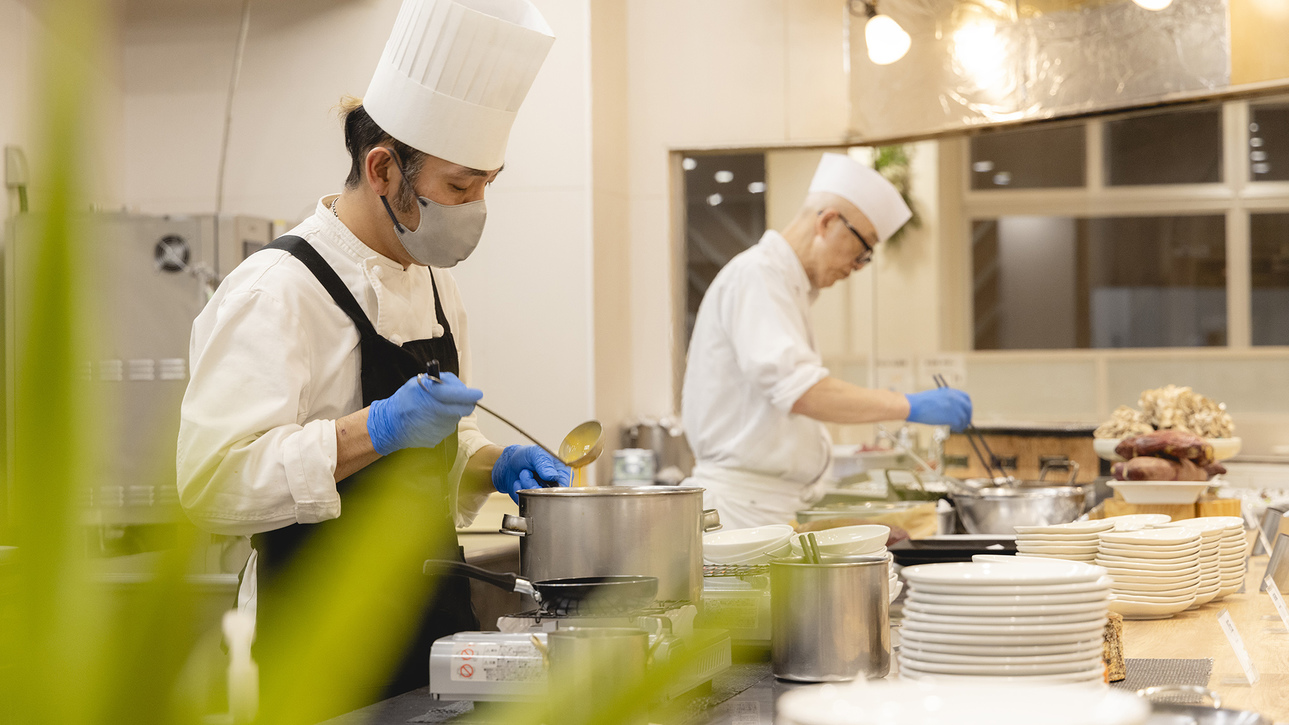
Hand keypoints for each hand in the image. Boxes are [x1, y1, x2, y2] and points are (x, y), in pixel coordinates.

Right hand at [366, 372, 481, 454]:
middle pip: (464, 409)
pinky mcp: (436, 439)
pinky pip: (446, 428)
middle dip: (464, 403)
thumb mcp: (420, 382)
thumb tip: (462, 387)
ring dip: (451, 412)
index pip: (462, 396)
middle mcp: (438, 414)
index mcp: (434, 397)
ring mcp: (438, 429)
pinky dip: (442, 423)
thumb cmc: (405, 399)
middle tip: (459, 399)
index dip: (472, 395)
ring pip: (456, 419)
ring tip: (435, 408)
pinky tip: (430, 419)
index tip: (478, 393)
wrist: (389, 423)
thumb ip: (441, 382)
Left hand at [492, 445, 571, 502]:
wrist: (509, 462)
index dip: (551, 486)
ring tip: (523, 474)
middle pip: (548, 496)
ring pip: (535, 499)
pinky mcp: (531, 500)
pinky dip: (518, 491)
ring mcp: (543, 495)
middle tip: (527, 472)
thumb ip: (545, 463)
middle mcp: (554, 486)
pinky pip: (525, 501)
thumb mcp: (536, 453)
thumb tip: (552, 476)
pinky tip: (519, 482)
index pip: (564, 489)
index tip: (541, 477)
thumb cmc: (526, 456)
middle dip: (533, 484)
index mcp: (562, 474)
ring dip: (525, 485)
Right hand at [905, 388, 971, 431]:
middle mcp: (955, 398)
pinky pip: (959, 424)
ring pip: (964, 418)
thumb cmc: (920, 402)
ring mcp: (954, 408)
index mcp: (951, 392)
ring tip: (958, 428)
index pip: (966, 398)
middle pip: (968, 408)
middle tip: (964, 422)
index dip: (967, 406)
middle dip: (967, 416)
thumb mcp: (937, 396)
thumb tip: (953, 410)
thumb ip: (947, 400)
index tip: (965, 412)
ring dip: (962, 424)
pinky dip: (958, 428)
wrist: (914, 406)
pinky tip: (954, 429)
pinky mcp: (951, 417)